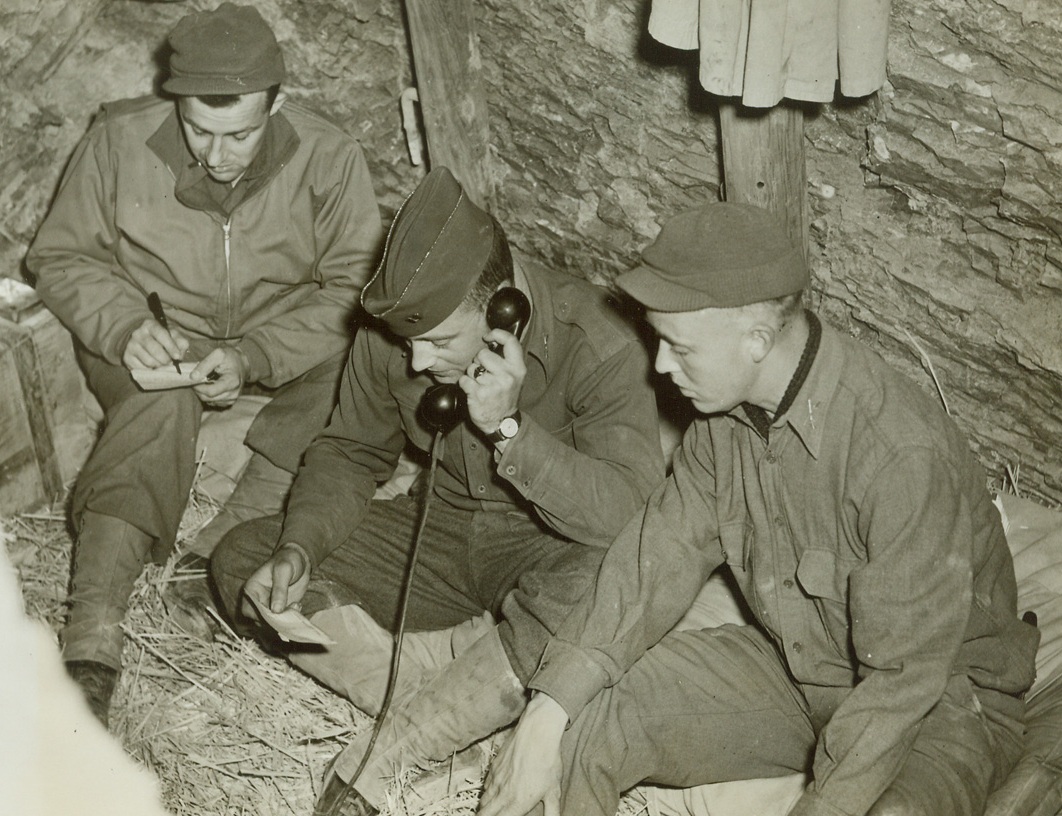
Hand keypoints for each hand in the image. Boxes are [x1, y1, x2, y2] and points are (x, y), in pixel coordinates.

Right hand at [123, 316, 189, 369]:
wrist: (141, 341)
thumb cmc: (162, 338)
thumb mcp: (173, 335)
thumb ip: (180, 342)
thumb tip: (179, 354)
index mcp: (150, 325)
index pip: (161, 334)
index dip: (171, 347)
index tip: (177, 356)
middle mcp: (138, 334)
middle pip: (155, 350)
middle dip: (166, 359)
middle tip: (170, 362)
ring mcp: (130, 345)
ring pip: (149, 361)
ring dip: (159, 366)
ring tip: (162, 364)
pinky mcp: (126, 357)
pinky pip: (142, 369)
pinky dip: (150, 370)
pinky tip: (153, 366)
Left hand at [192, 346, 248, 407]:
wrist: (242, 363)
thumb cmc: (230, 357)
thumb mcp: (218, 354)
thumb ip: (204, 365)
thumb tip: (192, 377)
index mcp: (232, 382)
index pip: (210, 392)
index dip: (198, 387)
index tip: (193, 379)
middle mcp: (234, 393)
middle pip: (208, 398)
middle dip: (199, 389)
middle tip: (197, 379)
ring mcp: (232, 399)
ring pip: (209, 401)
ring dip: (203, 393)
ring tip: (205, 381)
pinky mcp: (230, 401)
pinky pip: (213, 402)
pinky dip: (209, 395)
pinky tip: (210, 386)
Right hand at [241, 543, 310, 619]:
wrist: (300, 560)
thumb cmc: (288, 560)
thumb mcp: (284, 571)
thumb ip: (280, 589)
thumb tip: (276, 610)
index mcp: (252, 589)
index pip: (249, 610)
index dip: (260, 616)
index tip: (276, 613)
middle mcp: (258, 600)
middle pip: (259, 620)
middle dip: (274, 620)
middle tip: (290, 611)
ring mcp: (269, 606)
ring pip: (271, 623)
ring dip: (284, 620)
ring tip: (295, 606)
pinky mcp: (281, 609)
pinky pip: (282, 620)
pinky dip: (290, 618)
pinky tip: (298, 606)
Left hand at [460, 329, 525, 435]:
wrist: (503, 423)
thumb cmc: (506, 397)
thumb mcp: (516, 377)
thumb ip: (507, 360)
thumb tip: (491, 339)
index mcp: (518, 369)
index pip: (510, 342)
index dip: (497, 334)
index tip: (488, 337)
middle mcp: (507, 376)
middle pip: (483, 354)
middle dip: (479, 361)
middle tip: (484, 373)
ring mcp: (493, 385)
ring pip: (472, 368)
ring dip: (472, 375)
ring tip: (480, 384)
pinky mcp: (478, 394)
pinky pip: (463, 380)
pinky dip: (465, 385)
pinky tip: (473, 391)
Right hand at [478, 693, 566, 815]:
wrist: (536, 733)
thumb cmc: (547, 761)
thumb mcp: (553, 790)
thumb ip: (552, 811)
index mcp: (517, 803)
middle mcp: (502, 794)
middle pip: (484, 814)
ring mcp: (496, 779)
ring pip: (483, 800)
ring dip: (484, 808)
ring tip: (488, 812)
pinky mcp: (493, 767)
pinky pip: (485, 785)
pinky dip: (486, 792)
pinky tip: (491, 792)